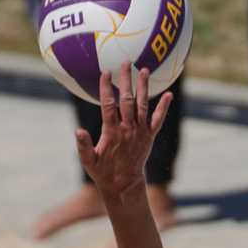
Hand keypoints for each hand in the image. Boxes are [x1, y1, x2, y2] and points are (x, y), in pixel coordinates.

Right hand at [75, 66, 171, 203]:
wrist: (124, 185)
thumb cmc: (103, 172)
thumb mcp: (88, 160)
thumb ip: (83, 145)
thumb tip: (78, 130)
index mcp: (112, 132)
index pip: (109, 105)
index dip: (107, 88)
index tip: (105, 72)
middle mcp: (128, 129)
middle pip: (127, 100)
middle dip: (126, 80)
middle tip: (126, 62)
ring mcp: (140, 132)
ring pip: (143, 105)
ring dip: (144, 87)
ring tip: (144, 70)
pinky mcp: (149, 137)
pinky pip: (158, 120)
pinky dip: (163, 107)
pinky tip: (168, 94)